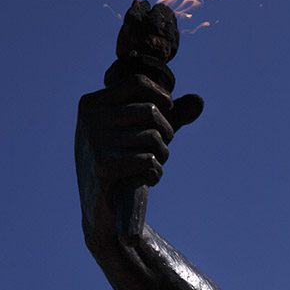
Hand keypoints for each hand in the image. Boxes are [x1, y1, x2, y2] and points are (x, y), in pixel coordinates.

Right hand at [76, 74, 203, 192]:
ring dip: (162, 155)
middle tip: (161, 148)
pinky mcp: (104, 167)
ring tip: (153, 164)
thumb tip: (199, 101)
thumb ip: (170, 114)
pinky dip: (156, 172)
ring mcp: (95, 143)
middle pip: (150, 110)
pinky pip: (149, 160)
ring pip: (153, 137)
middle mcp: (90, 119)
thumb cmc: (123, 161)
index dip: (161, 95)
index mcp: (91, 103)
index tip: (168, 110)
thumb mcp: (142, 132)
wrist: (101, 207)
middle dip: (166, 132)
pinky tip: (148, 178)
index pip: (136, 82)